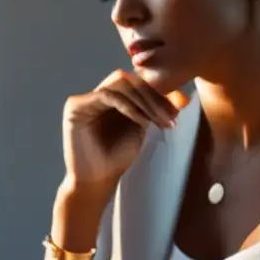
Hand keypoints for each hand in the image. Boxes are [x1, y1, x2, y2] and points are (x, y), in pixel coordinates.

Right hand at [63, 70, 187, 187]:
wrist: (97, 181)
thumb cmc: (117, 158)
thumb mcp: (142, 129)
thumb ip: (155, 111)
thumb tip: (183, 97)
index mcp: (111, 99)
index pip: (135, 84)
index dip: (157, 94)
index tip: (176, 112)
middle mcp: (96, 95)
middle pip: (128, 79)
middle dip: (152, 97)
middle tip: (168, 117)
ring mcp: (85, 99)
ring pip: (119, 83)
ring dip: (143, 101)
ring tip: (156, 121)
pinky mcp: (75, 106)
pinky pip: (106, 95)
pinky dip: (128, 106)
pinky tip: (141, 121)